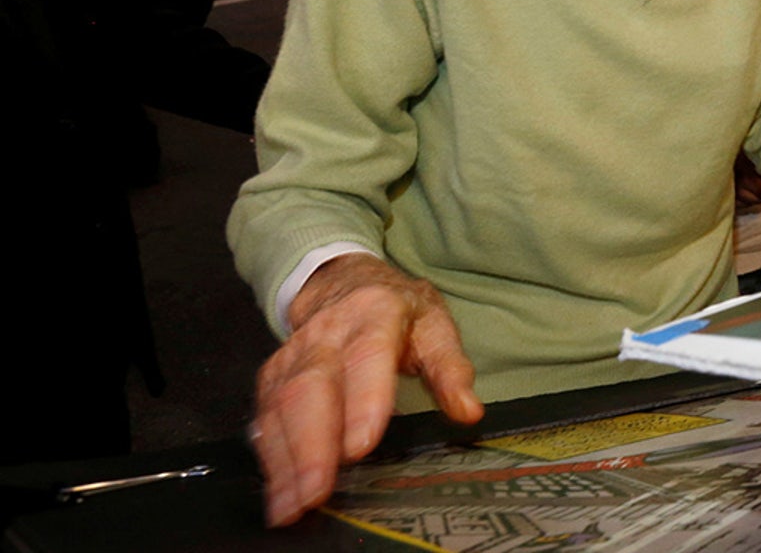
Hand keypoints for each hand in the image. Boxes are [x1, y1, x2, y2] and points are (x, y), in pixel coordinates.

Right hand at [252, 254, 482, 525]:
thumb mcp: (436, 325)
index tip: (360, 448)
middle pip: (311, 388)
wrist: (344, 282)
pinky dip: (271, 459)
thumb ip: (451, 370)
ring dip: (285, 460)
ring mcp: (294, 355)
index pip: (367, 357)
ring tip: (293, 505)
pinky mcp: (272, 377)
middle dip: (312, 446)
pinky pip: (265, 418)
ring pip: (281, 407)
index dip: (361, 402)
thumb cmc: (398, 310)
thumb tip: (468, 411)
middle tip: (318, 493)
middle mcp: (327, 333)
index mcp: (375, 313)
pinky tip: (279, 492)